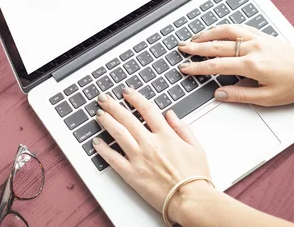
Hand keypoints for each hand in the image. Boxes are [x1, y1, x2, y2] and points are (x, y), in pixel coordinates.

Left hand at [93, 89, 213, 223]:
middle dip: (113, 105)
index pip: (147, 109)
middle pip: (127, 118)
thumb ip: (183, 129)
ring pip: (118, 134)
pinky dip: (103, 149)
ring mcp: (139, 158)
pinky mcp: (132, 174)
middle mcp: (150, 144)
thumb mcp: (196, 148)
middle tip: (103, 98)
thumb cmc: (196, 178)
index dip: (135, 98)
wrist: (192, 200)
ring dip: (106, 121)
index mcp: (166, 136)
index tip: (126, 92)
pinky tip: (96, 142)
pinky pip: (113, 159)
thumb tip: (171, 115)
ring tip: (98, 114)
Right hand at [177, 24, 293, 105]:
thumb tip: (219, 94)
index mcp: (251, 65)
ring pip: (226, 32)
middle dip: (196, 47)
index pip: (216, 66)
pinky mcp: (263, 35)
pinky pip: (239, 27)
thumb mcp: (267, 98)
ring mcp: (257, 39)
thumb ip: (240, 95)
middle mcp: (252, 48)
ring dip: (207, 34)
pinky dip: (224, 28)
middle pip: (217, 45)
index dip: (197, 67)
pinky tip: (217, 30)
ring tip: (194, 38)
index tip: (185, 68)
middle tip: (182, 48)